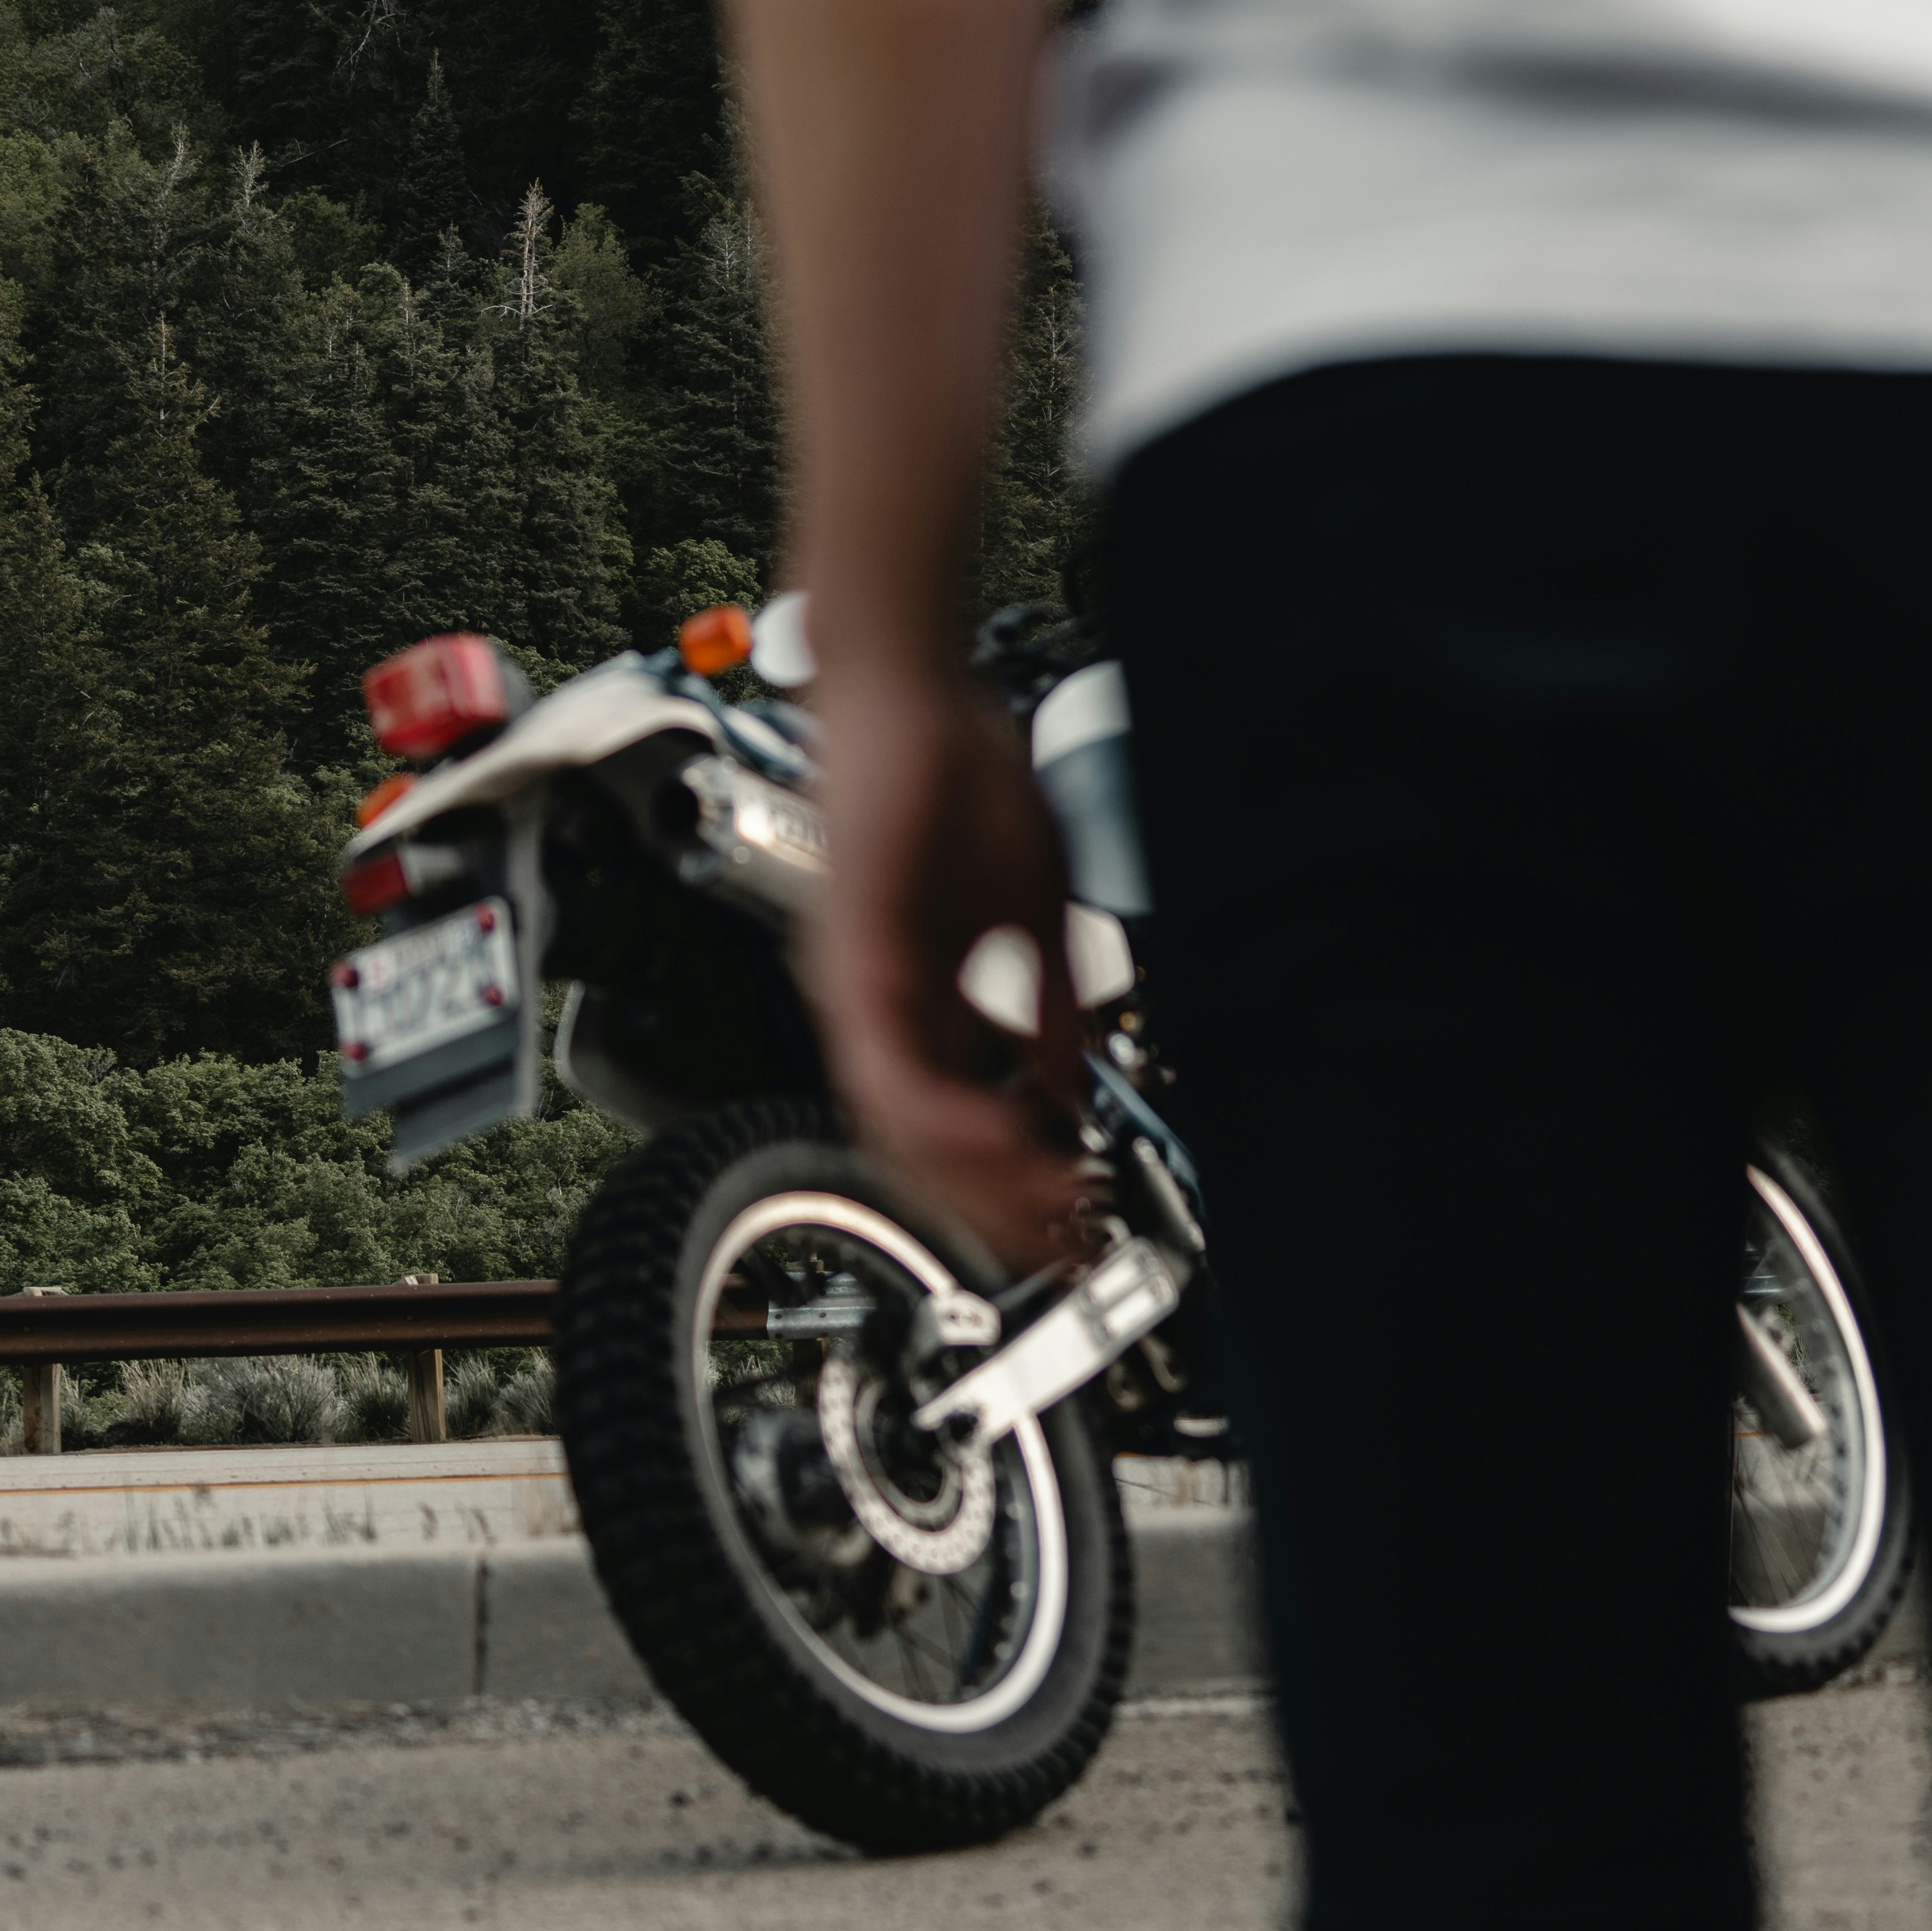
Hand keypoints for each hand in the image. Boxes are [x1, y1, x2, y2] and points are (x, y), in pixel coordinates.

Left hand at [801, 659, 1091, 1269]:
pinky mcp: (850, 955)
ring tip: (1043, 1207)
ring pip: (896, 1129)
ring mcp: (856, 986)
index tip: (1080, 1211)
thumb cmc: (961, 775)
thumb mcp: (1029, 913)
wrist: (909, 688)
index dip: (1016, 1180)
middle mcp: (877, 1005)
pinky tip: (994, 1135)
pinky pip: (883, 1067)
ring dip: (973, 1179)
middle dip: (998, 1209)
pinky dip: (940, 1115)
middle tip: (1070, 1242)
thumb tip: (1070, 1081)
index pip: (959, 1123)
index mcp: (920, 999)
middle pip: (920, 1151)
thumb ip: (1045, 1004)